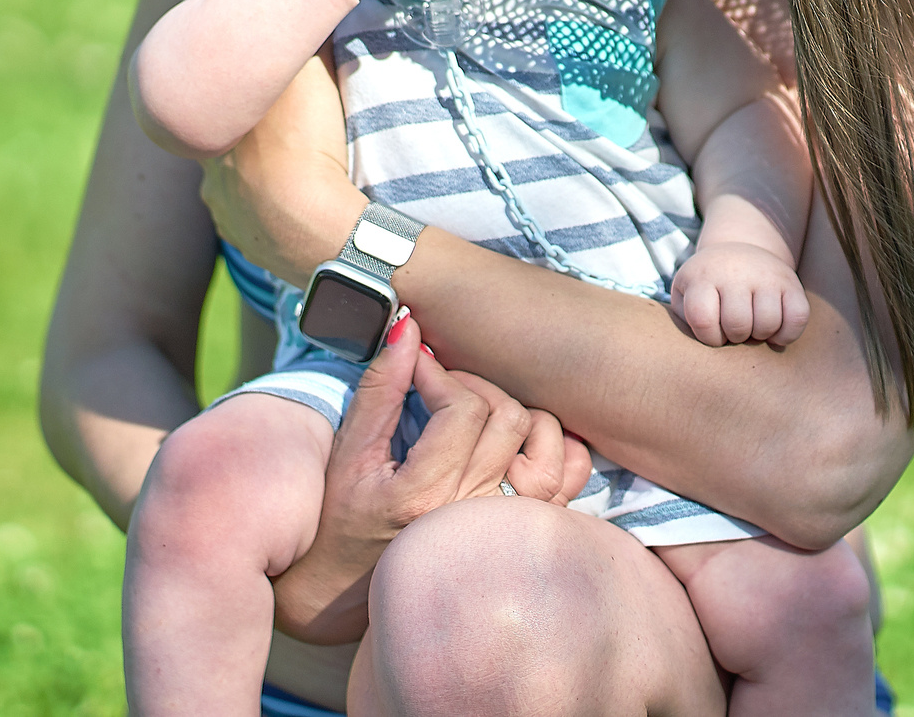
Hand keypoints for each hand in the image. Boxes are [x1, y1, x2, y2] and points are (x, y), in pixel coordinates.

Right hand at [271, 311, 588, 643]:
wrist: (348, 585)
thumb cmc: (342, 518)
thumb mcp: (350, 452)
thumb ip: (380, 388)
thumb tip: (408, 327)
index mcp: (424, 497)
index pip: (463, 409)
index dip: (441, 374)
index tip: (417, 366)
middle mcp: (474, 515)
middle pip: (508, 417)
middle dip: (474, 385)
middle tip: (441, 386)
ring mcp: (507, 524)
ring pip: (545, 438)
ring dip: (514, 411)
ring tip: (475, 412)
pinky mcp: (527, 527)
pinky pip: (571, 473)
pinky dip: (553, 444)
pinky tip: (516, 438)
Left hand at [669, 241, 810, 347]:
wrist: (738, 252)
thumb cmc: (707, 287)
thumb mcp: (685, 295)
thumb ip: (683, 322)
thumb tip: (699, 349)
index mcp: (702, 276)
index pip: (703, 319)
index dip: (709, 337)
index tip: (713, 332)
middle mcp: (734, 271)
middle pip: (738, 325)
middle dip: (735, 337)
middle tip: (734, 329)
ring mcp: (765, 275)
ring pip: (768, 323)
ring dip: (760, 336)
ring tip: (752, 326)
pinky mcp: (791, 282)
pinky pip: (797, 318)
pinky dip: (787, 334)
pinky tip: (775, 331)